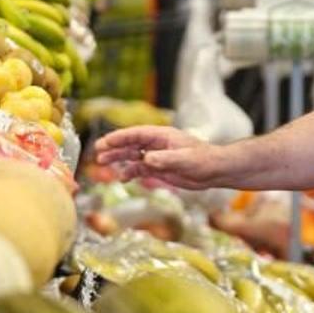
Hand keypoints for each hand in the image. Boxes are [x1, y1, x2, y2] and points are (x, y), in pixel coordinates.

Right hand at [93, 126, 224, 189]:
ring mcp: (158, 156)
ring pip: (133, 156)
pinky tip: (122, 178)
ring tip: (103, 164)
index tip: (105, 142)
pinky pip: (141, 169)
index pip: (136, 134)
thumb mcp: (184, 159)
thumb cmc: (204, 160)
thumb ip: (165, 159)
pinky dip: (130, 172)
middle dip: (114, 148)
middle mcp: (157, 144)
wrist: (215, 171)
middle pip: (131, 144)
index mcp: (162, 136)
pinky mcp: (160, 168)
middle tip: (98, 153)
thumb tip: (146, 159)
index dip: (119, 137)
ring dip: (119, 159)